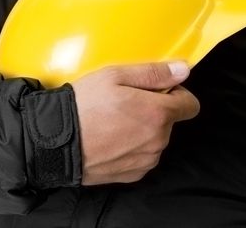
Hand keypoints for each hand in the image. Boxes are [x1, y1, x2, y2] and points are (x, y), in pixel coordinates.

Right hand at [71, 62, 199, 185]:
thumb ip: (153, 73)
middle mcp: (158, 140)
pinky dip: (130, 149)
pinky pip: (141, 158)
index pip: (190, 104)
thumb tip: (183, 70)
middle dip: (152, 112)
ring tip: (111, 124)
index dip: (174, 94)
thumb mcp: (114, 76)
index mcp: (158, 113)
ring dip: (141, 132)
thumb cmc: (82, 106)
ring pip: (154, 141)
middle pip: (169, 122)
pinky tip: (108, 141)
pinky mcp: (132, 174)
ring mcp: (146, 160)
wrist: (54, 142)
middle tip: (122, 105)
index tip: (154, 91)